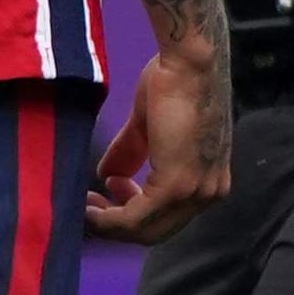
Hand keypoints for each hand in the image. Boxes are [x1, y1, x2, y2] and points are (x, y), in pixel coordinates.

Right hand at [88, 39, 233, 241]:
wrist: (190, 62)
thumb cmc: (175, 80)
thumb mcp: (147, 126)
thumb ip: (131, 153)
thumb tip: (107, 176)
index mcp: (208, 181)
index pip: (166, 218)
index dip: (129, 214)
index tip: (101, 194)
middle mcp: (208, 193)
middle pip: (155, 232)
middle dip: (116, 224)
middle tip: (87, 203)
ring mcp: (196, 192)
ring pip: (144, 229)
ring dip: (109, 223)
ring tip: (85, 203)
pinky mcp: (177, 185)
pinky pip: (135, 218)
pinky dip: (109, 218)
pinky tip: (90, 204)